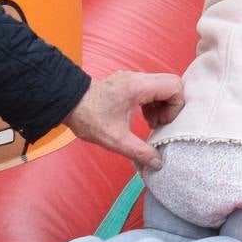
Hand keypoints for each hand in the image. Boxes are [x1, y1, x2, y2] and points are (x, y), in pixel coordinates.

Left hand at [63, 70, 182, 170]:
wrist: (66, 104)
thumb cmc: (89, 119)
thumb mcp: (115, 139)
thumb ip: (139, 151)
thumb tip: (157, 163)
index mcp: (138, 87)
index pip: (174, 86)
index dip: (175, 106)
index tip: (162, 123)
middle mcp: (138, 77)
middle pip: (171, 84)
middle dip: (171, 105)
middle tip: (158, 123)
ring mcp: (132, 77)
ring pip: (161, 85)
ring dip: (162, 104)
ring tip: (150, 122)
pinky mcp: (127, 81)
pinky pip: (150, 87)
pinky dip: (152, 101)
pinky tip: (142, 116)